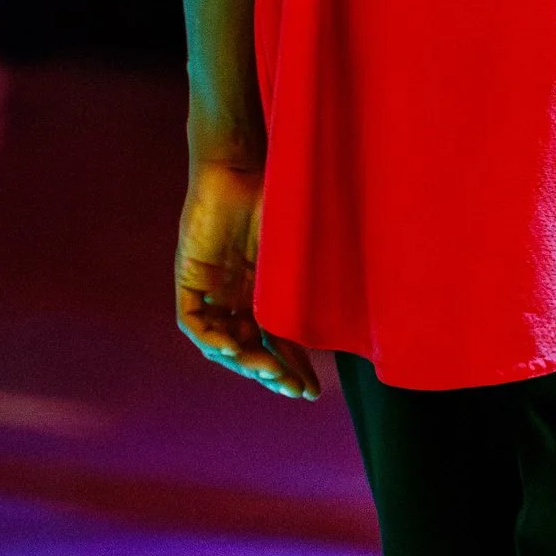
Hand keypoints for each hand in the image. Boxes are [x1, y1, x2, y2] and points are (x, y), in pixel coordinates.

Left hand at [175, 153, 320, 398]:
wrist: (242, 164)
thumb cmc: (279, 198)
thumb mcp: (302, 250)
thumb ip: (316, 281)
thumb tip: (365, 313)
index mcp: (265, 292)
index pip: (276, 342)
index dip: (292, 368)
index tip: (309, 392)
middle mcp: (237, 296)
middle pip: (249, 349)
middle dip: (271, 372)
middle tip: (292, 388)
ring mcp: (212, 288)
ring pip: (221, 343)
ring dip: (244, 361)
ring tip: (268, 370)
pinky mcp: (190, 277)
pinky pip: (194, 322)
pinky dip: (212, 339)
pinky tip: (236, 347)